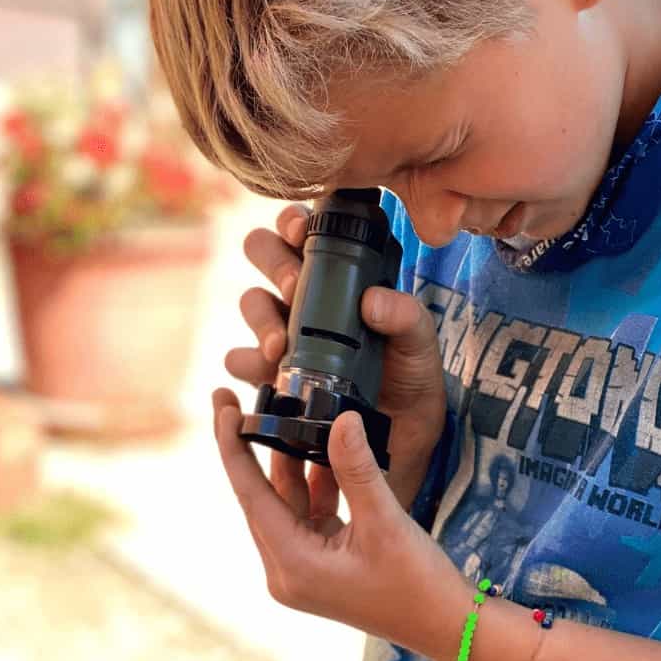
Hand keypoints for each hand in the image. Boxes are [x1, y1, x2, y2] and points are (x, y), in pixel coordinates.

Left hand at [211, 385, 467, 654]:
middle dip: (255, 447)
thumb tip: (341, 417)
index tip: (224, 406)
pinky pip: (309, 513)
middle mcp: (287, 570)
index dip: (234, 447)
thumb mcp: (385, 521)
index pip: (251, 494)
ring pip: (287, 502)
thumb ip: (358, 468)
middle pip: (262, 497)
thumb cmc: (417, 583)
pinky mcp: (323, 564)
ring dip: (291, 461)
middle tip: (243, 399)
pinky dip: (316, 482)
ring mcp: (304, 568)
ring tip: (289, 412)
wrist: (447, 625)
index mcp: (292, 564)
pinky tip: (325, 447)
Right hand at [224, 202, 447, 515]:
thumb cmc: (413, 379)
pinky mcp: (270, 373)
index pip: (305, 227)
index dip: (293, 220)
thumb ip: (407, 318)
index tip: (302, 233)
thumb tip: (372, 301)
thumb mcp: (421, 346)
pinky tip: (266, 373)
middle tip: (294, 289)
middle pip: (264, 251)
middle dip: (273, 262)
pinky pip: (239, 359)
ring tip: (281, 346)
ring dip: (261, 317)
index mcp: (342, 273)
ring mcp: (285, 331)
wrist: (402, 440)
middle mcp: (307, 294)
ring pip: (252, 302)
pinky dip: (246, 362)